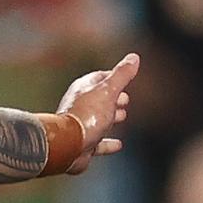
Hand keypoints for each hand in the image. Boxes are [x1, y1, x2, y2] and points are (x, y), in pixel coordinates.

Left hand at [57, 53, 138, 172]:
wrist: (68, 144)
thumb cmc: (87, 115)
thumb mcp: (109, 91)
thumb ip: (122, 75)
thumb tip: (133, 58)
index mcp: (84, 88)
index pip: (100, 78)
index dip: (114, 77)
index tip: (125, 78)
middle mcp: (80, 105)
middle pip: (99, 98)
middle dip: (113, 97)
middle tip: (125, 99)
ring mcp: (80, 125)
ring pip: (98, 119)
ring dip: (110, 117)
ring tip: (122, 116)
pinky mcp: (82, 143)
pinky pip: (98, 142)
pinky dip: (108, 142)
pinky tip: (118, 145)